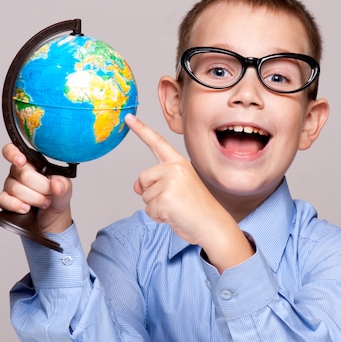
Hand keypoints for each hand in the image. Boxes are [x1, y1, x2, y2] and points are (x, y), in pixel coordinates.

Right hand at [0, 143, 72, 232]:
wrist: (53, 218)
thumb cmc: (57, 198)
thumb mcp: (66, 191)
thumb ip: (64, 186)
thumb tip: (56, 183)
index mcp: (33, 162)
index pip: (14, 150)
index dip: (13, 153)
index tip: (21, 161)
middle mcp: (19, 172)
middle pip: (22, 173)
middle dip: (40, 187)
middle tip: (49, 193)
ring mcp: (11, 185)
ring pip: (14, 188)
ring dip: (33, 198)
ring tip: (44, 202)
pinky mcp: (6, 200)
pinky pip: (4, 200)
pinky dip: (17, 205)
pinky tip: (27, 208)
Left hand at [125, 114, 252, 271]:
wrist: (212, 224)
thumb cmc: (196, 208)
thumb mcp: (176, 188)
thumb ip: (157, 182)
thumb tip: (137, 186)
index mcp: (178, 162)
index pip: (157, 142)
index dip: (141, 129)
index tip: (128, 117)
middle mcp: (174, 168)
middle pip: (143, 178)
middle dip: (151, 193)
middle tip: (174, 201)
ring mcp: (170, 182)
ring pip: (145, 195)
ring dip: (156, 207)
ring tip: (176, 208)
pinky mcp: (165, 198)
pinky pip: (149, 209)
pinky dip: (158, 217)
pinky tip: (174, 216)